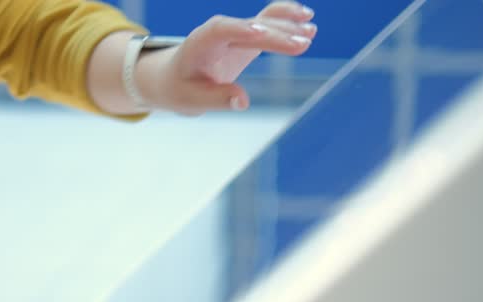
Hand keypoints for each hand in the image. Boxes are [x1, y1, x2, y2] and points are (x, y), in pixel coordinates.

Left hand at [136, 1, 317, 114]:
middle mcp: (218, 31)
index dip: (241, 30)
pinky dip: (286, 19)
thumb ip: (217, 99)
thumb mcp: (192, 100)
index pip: (221, 30)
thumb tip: (243, 102)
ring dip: (286, 25)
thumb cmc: (180, 89)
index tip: (262, 34)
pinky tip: (307, 20)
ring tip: (310, 32)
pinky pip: (268, 21)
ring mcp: (234, 30)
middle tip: (302, 44)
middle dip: (275, 34)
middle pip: (249, 26)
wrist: (172, 77)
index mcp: (200, 43)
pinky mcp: (246, 35)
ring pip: (262, 21)